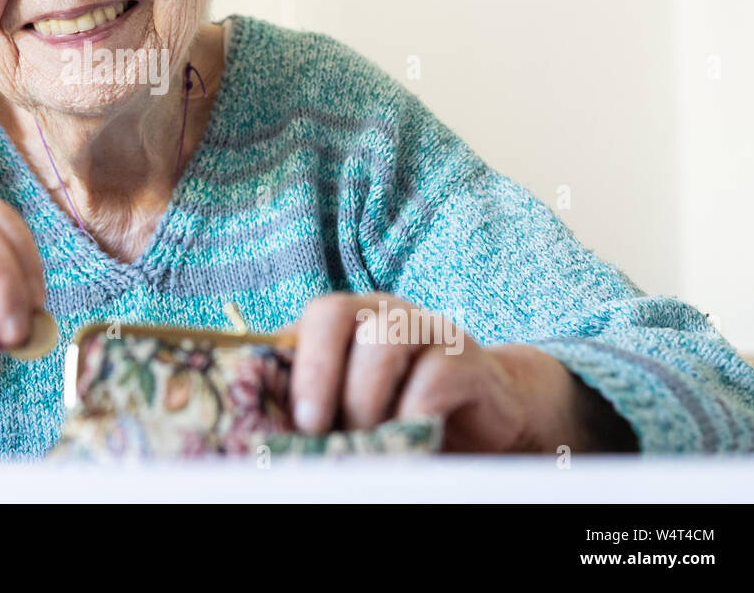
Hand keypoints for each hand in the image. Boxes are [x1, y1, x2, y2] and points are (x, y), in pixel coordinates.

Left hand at [286, 292, 632, 451]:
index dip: (295, 363)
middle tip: (314, 428)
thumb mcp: (351, 410)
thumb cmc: (400, 414)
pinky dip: (413, 414)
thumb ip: (318, 408)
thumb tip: (266, 432)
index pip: (308, 318)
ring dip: (365, 398)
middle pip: (335, 314)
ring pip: (384, 339)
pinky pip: (435, 376)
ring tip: (366, 439)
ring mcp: (427, 330)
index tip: (292, 418)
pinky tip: (409, 440)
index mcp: (346, 322)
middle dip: (317, 373)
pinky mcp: (468, 362)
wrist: (486, 421)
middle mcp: (383, 314)